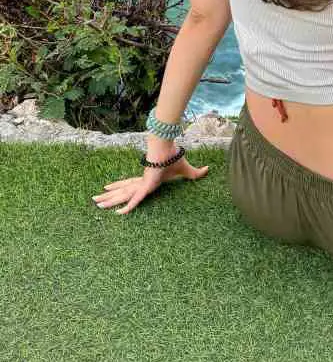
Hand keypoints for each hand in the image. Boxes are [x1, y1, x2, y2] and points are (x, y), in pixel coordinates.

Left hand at [91, 152, 208, 215]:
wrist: (170, 147)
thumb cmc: (174, 156)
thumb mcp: (185, 170)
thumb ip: (194, 174)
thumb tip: (208, 169)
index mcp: (148, 179)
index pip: (131, 186)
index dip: (120, 189)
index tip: (109, 189)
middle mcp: (141, 181)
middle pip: (122, 191)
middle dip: (108, 196)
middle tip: (95, 200)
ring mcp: (142, 183)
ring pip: (123, 195)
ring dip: (109, 200)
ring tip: (95, 203)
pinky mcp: (146, 185)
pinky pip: (136, 199)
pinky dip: (128, 207)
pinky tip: (119, 214)